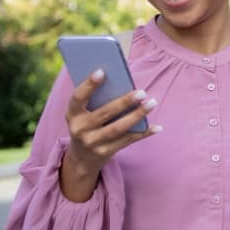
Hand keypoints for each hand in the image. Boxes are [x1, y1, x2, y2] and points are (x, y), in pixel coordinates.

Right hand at [60, 69, 160, 200]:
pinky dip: (143, 133)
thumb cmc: (87, 125)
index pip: (77, 98)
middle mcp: (80, 130)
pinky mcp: (105, 152)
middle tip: (141, 92)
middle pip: (104, 113)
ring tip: (152, 102)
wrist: (81, 159)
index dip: (88, 85)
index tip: (102, 71)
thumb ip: (96, 100)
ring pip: (118, 128)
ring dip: (137, 115)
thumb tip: (121, 82)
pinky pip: (128, 141)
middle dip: (124, 102)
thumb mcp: (83, 114)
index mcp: (72, 115)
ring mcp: (92, 143)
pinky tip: (157, 127)